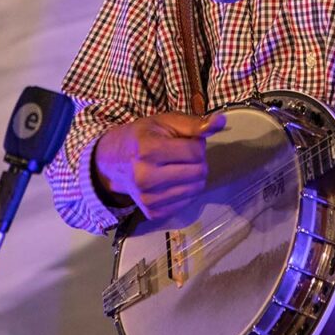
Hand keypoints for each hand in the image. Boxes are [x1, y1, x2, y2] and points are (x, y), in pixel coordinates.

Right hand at [93, 112, 225, 221]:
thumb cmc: (142, 137)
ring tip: (177, 167)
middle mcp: (145, 177)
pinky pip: (187, 202)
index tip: (184, 141)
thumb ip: (194, 123)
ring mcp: (148, 198)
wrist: (114, 161)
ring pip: (196, 189)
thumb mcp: (165, 122)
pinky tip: (172, 181)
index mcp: (148, 150)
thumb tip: (221, 121)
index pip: (195, 151)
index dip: (196, 144)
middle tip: (182, 155)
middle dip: (197, 160)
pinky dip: (185, 190)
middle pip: (199, 171)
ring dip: (194, 176)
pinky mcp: (152, 212)